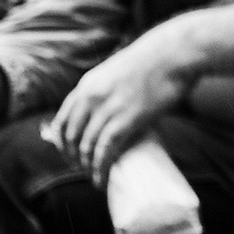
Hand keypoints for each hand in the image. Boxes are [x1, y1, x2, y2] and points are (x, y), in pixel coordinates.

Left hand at [47, 30, 196, 181]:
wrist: (173, 53)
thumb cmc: (150, 62)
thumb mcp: (114, 73)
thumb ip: (102, 91)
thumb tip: (100, 112)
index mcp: (86, 86)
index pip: (61, 121)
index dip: (61, 144)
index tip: (68, 155)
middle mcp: (91, 98)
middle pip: (70, 137)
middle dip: (73, 158)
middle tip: (81, 170)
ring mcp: (107, 109)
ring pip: (86, 147)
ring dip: (87, 167)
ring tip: (94, 177)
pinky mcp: (126, 119)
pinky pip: (105, 150)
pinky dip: (101, 168)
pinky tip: (102, 179)